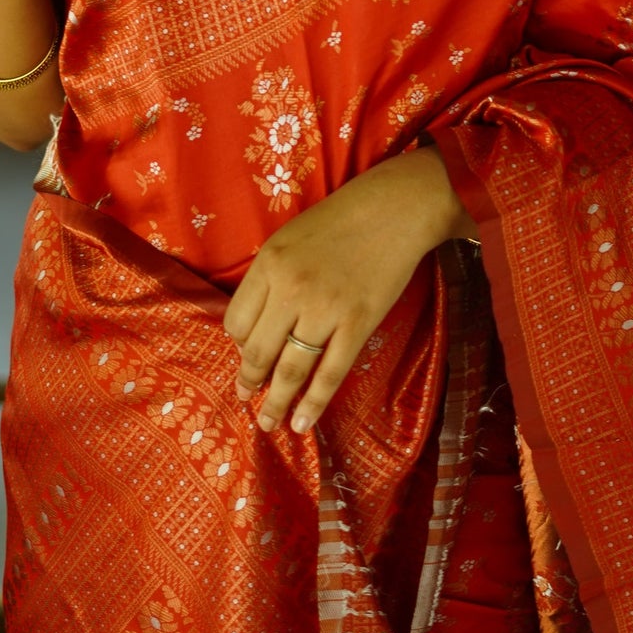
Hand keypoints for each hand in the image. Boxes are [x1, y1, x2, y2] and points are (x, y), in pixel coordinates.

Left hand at [224, 148, 475, 434]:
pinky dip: (314, 403)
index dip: (239, 344)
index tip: (247, 353)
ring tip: (268, 423)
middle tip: (246, 397)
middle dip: (250, 380)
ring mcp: (325, 309)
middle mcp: (291, 289)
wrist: (396, 209)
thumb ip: (270, 278)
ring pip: (291, 369)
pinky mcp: (358, 323)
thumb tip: (258, 329)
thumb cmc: (340, 219)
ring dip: (276, 402)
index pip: (236, 322)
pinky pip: (330, 373)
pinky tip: (302, 422)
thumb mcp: (289, 238)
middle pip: (258, 350)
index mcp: (269, 264)